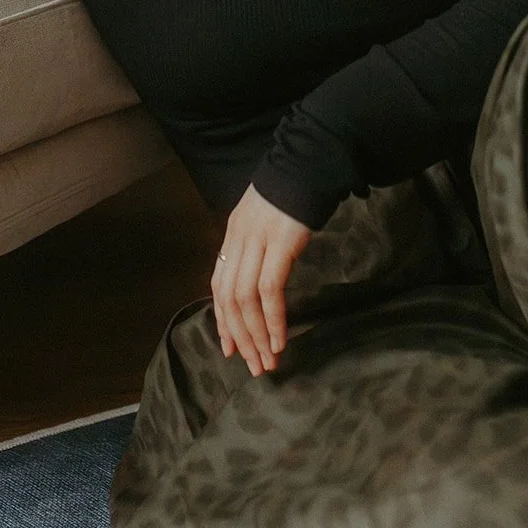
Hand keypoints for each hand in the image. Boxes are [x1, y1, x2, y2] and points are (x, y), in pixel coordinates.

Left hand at [211, 184, 310, 376]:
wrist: (308, 161)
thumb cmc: (292, 193)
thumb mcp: (264, 219)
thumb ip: (255, 246)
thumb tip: (256, 283)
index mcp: (233, 234)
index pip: (219, 284)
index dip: (222, 320)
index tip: (230, 349)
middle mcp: (239, 238)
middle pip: (229, 297)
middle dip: (240, 336)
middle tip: (253, 366)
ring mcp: (257, 240)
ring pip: (245, 298)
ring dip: (256, 335)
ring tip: (267, 361)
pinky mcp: (280, 243)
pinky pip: (270, 289)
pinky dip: (273, 319)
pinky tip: (280, 339)